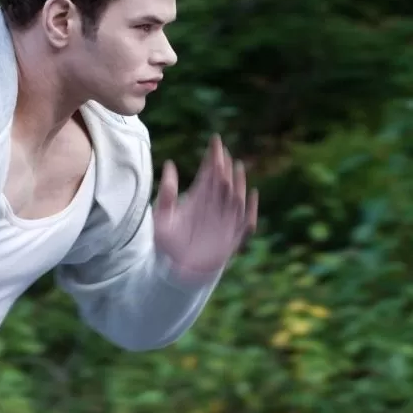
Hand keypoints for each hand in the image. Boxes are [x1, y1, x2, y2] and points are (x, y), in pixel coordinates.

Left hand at [153, 134, 257, 279]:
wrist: (176, 272)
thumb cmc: (167, 246)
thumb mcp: (162, 217)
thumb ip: (166, 192)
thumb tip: (170, 164)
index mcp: (198, 199)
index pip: (208, 173)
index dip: (213, 157)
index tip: (215, 140)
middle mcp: (213, 207)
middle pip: (222, 182)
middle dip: (223, 166)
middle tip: (222, 152)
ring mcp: (223, 222)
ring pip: (234, 198)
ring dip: (236, 183)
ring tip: (236, 168)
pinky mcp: (230, 238)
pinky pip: (244, 222)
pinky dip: (249, 210)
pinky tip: (251, 196)